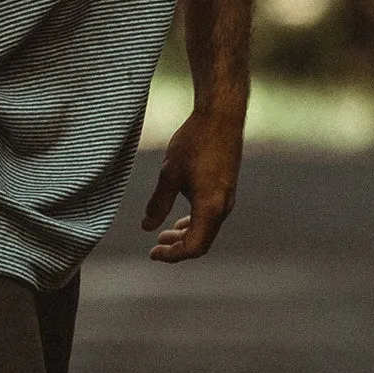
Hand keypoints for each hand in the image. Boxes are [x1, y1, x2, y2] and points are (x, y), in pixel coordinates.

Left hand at [141, 109, 241, 260]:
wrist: (221, 117)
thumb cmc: (195, 142)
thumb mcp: (169, 175)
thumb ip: (158, 204)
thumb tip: (146, 227)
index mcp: (210, 208)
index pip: (193, 247)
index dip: (172, 255)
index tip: (152, 253)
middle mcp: (223, 207)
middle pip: (201, 242)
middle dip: (177, 248)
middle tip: (155, 246)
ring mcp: (227, 199)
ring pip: (207, 230)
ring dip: (185, 235)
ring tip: (163, 234)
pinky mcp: (226, 189)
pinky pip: (211, 217)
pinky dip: (194, 223)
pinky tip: (180, 218)